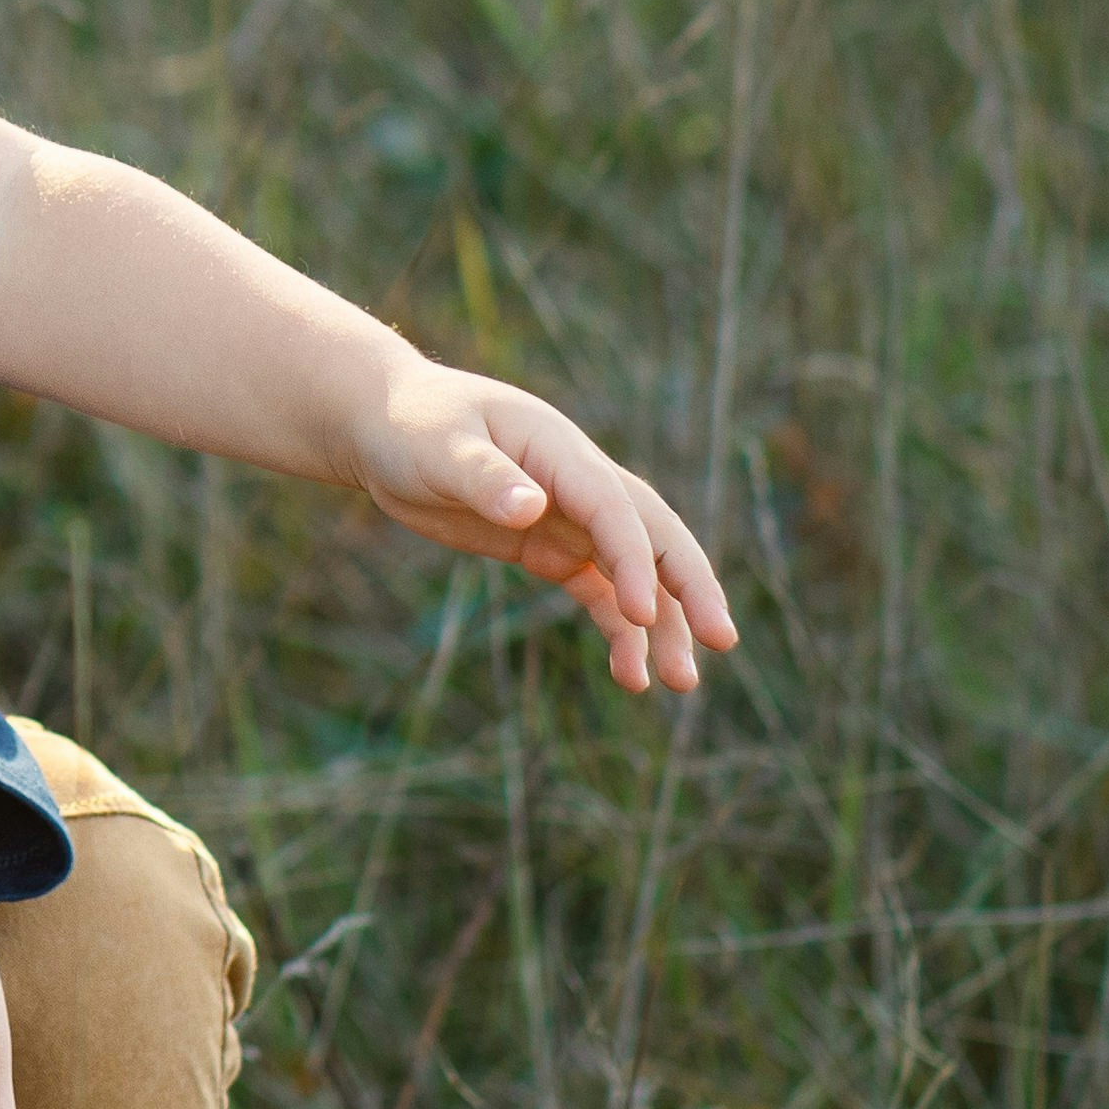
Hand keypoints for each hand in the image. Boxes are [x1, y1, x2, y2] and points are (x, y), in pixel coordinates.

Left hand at [348, 364, 737, 694]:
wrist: (384, 425)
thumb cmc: (410, 426)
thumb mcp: (438, 448)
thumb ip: (484, 479)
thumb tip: (532, 510)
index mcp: (560, 451)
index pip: (614, 508)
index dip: (634, 559)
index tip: (639, 614)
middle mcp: (580, 484)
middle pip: (655, 536)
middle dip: (691, 588)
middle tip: (723, 641)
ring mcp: (571, 518)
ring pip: (636, 572)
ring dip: (662, 623)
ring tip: (677, 682)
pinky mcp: (552, 547)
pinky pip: (600, 592)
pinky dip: (620, 630)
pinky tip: (631, 675)